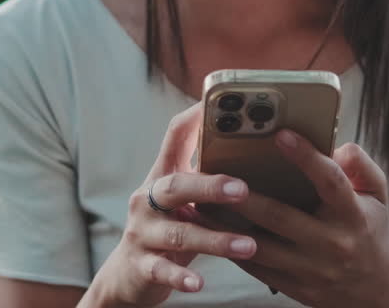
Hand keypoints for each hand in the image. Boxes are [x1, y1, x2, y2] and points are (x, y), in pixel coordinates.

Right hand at [83, 103, 259, 306]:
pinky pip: (162, 269)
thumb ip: (210, 181)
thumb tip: (261, 155)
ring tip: (248, 245)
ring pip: (178, 231)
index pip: (175, 136)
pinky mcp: (141, 265)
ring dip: (215, 238)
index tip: (223, 105)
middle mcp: (148, 199)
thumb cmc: (170, 231)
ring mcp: (142, 232)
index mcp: (163, 177)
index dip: (196, 118)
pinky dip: (180, 276)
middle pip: (177, 185)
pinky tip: (199, 282)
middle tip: (244, 189)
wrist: (127, 277)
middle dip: (210, 186)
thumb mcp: (186, 203)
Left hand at [227, 131, 388, 307]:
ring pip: (260, 247)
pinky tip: (212, 229)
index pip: (330, 181)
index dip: (306, 156)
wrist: (376, 294)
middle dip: (246, 196)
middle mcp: (331, 244)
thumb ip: (360, 165)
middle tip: (218, 173)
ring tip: (201, 202)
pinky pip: (256, 268)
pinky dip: (232, 248)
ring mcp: (311, 270)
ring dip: (226, 226)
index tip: (280, 134)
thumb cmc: (370, 232)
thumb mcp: (378, 196)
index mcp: (353, 215)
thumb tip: (334, 145)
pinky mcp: (294, 288)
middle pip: (281, 217)